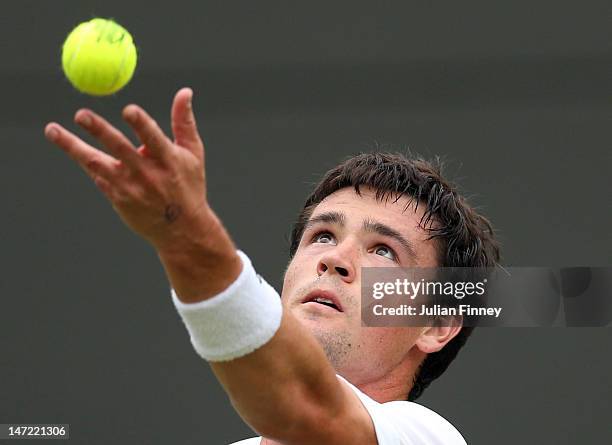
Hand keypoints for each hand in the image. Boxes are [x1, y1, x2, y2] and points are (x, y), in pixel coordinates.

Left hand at [44, 87, 213, 251]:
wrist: (180, 229)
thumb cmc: (188, 185)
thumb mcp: (193, 154)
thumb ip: (184, 122)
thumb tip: (184, 91)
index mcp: (169, 161)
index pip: (153, 139)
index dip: (141, 124)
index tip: (128, 110)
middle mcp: (147, 174)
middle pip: (119, 149)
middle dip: (99, 131)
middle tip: (81, 114)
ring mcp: (130, 188)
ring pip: (96, 164)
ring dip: (73, 146)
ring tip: (52, 130)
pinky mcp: (117, 198)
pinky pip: (96, 175)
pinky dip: (83, 159)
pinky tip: (70, 145)